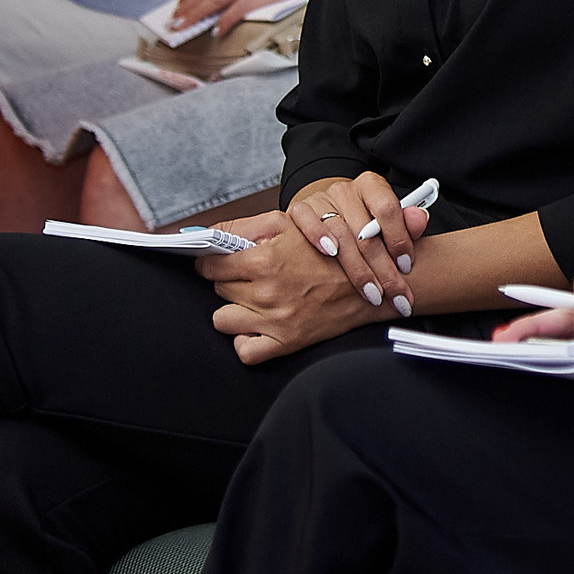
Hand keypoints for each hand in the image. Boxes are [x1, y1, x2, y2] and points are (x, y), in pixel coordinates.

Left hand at [197, 210, 393, 363]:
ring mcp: (274, 321)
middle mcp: (265, 293)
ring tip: (255, 299)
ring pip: (223, 319)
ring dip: (235, 309)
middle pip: (218, 289)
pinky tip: (257, 325)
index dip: (213, 260)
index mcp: (263, 260)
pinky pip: (244, 351)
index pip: (209, 265)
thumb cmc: (328, 249)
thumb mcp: (288, 222)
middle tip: (252, 275)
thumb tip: (206, 233)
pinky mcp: (285, 342)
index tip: (219, 261)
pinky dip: (246, 340)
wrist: (367, 280)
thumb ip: (243, 226)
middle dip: (231, 280)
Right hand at [278, 173, 430, 315]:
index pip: (388, 208)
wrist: (329, 220)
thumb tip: (421, 219)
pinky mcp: (300, 209)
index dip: (399, 240)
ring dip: (358, 269)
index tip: (406, 266)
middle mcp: (345, 190)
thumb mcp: (390, 224)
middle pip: (366, 230)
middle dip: (384, 269)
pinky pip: (305, 219)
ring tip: (372, 293)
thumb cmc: (365, 226)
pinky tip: (330, 254)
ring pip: (340, 232)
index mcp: (372, 186)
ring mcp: (321, 199)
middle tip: (396, 295)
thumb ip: (407, 223)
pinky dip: (317, 235)